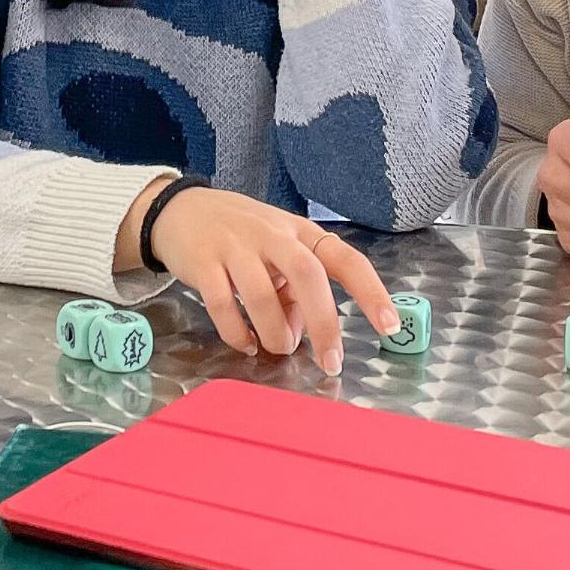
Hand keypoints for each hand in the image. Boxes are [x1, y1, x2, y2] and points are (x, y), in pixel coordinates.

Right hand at [140, 186, 399, 375]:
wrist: (179, 209)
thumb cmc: (241, 235)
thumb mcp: (277, 253)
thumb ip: (295, 290)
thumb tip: (305, 332)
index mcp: (300, 232)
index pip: (345, 259)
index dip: (371, 292)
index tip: (390, 325)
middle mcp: (272, 235)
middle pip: (307, 275)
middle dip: (323, 322)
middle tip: (330, 360)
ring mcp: (235, 246)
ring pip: (263, 295)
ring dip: (275, 332)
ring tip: (276, 348)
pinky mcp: (202, 263)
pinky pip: (223, 305)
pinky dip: (237, 333)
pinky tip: (245, 343)